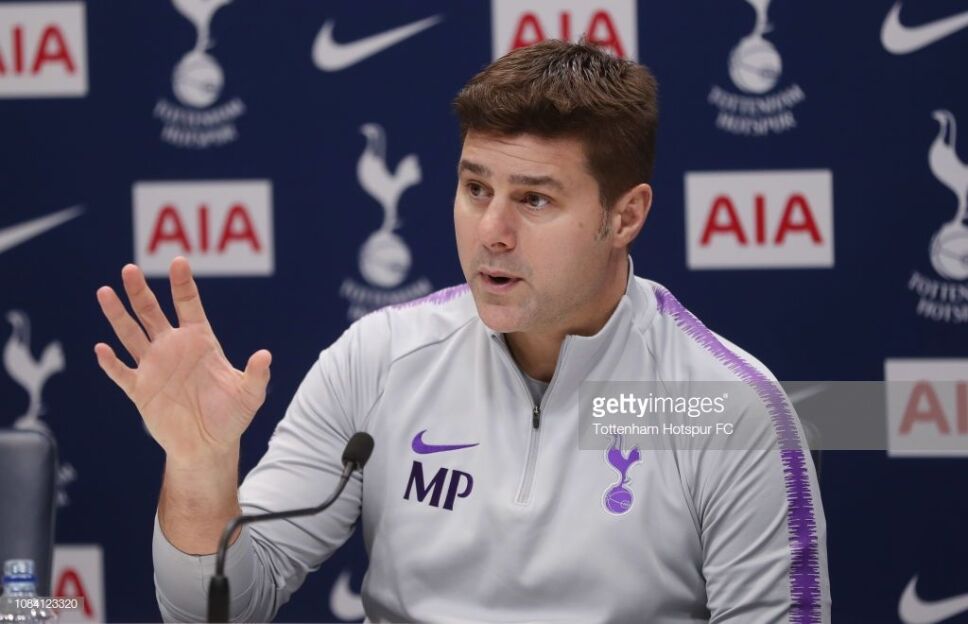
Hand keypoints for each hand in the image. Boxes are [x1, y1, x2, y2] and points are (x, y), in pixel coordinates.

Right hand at [95, 257, 270, 463]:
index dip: (182, 284)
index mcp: (200, 341)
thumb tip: (265, 356)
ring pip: (131, 335)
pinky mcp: (141, 390)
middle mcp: (173, 348)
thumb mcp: (249, 395)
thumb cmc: (231, 416)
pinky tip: (102, 349)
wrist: (209, 446)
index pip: (188, 305)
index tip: (179, 261)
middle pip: (152, 312)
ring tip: (105, 292)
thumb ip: (256, 375)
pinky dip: (111, 362)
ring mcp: (155, 367)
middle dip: (140, 291)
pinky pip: (122, 372)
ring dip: (117, 315)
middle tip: (129, 269)